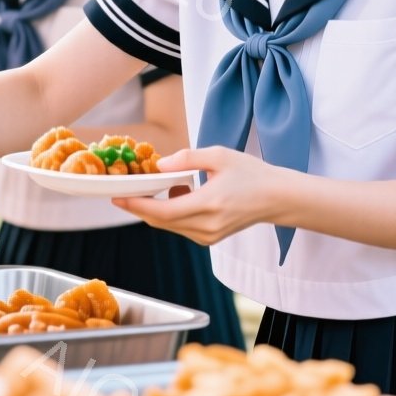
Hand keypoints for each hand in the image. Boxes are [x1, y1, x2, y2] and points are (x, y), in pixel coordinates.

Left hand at [113, 147, 287, 244]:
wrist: (277, 198)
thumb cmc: (251, 174)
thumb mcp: (220, 155)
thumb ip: (188, 158)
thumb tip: (161, 165)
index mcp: (209, 204)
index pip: (164, 211)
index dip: (138, 205)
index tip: (118, 197)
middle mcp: (207, 226)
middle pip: (161, 221)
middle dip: (140, 207)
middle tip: (125, 191)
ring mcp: (208, 236)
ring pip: (169, 226)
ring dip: (157, 208)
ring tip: (163, 184)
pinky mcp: (210, 239)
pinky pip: (180, 227)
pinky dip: (171, 213)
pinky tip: (180, 193)